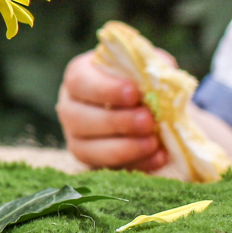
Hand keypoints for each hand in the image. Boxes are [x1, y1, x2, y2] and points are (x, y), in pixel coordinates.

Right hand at [56, 51, 166, 170]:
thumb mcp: (149, 64)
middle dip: (115, 121)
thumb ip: (153, 66)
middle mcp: (70, 107)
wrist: (151, 107)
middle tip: (148, 120)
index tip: (134, 93)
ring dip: (123, 147)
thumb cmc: (143, 80)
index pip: (79, 82)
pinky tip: (160, 157)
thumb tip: (162, 78)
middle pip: (77, 117)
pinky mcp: (92, 160)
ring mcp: (76, 137)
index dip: (104, 89)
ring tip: (154, 142)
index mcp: (79, 76)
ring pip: (86, 147)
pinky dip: (136, 164)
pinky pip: (106, 168)